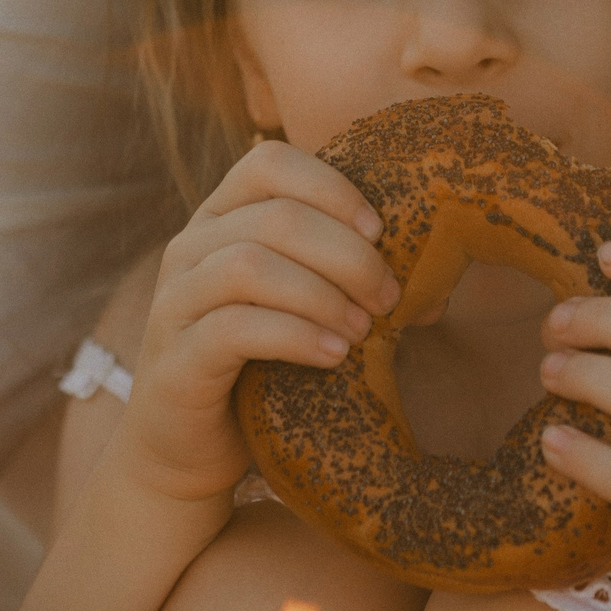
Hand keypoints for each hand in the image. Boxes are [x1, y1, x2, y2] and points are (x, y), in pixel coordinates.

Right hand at [113, 141, 399, 505]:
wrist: (189, 449)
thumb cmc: (259, 367)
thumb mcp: (301, 308)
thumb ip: (345, 278)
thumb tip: (436, 281)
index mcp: (220, 218)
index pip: (270, 162)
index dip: (333, 188)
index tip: (380, 232)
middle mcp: (189, 248)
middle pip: (275, 216)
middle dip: (347, 254)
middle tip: (389, 296)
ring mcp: (174, 302)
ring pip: (249, 265)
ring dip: (323, 294)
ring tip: (364, 329)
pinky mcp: (174, 359)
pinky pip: (234, 328)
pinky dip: (295, 336)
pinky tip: (334, 355)